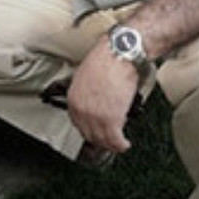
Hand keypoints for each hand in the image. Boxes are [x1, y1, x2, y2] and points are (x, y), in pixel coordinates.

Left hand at [66, 35, 139, 153]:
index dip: (90, 130)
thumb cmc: (107, 59)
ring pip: (102, 139)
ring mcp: (95, 116)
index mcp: (74, 98)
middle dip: (101, 139)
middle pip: (89, 134)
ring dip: (112, 144)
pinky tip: (124, 144)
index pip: (78, 124)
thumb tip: (96, 103)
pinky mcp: (111, 119)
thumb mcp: (88, 77)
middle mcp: (81, 109)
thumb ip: (88, 94)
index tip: (98, 132)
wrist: (119, 54)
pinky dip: (121, 145)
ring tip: (119, 143)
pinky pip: (115, 140)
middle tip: (110, 139)